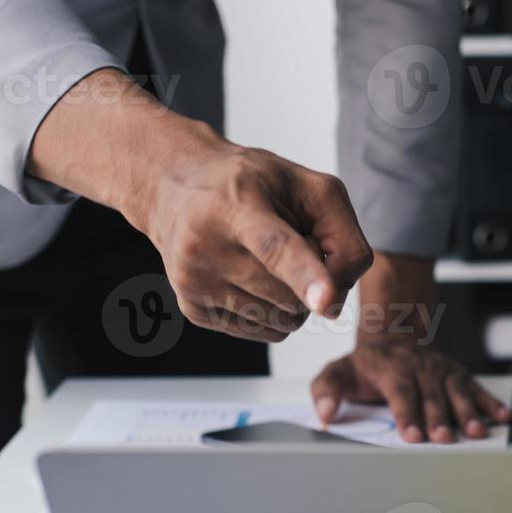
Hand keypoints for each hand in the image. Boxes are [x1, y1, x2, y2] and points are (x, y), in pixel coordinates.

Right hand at [28, 69, 372, 341]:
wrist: (169, 183)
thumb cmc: (253, 178)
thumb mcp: (308, 181)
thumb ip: (342, 231)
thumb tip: (336, 295)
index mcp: (242, 203)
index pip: (279, 247)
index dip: (307, 274)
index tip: (324, 300)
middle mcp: (209, 245)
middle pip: (293, 296)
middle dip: (316, 281)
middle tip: (299, 243)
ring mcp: (193, 281)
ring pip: (281, 323)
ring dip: (293, 300)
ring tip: (270, 256)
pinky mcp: (190, 308)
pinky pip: (261, 334)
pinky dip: (272, 314)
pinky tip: (252, 277)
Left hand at [311, 341, 509, 442]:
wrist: (394, 336)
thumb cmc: (365, 365)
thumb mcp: (337, 372)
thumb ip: (326, 391)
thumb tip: (325, 413)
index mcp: (390, 369)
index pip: (400, 392)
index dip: (407, 414)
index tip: (412, 435)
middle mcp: (419, 368)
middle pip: (431, 396)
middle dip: (439, 418)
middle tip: (444, 439)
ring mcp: (441, 371)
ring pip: (456, 392)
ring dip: (468, 412)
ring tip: (476, 432)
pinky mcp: (458, 375)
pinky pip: (476, 388)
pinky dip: (490, 402)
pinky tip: (502, 417)